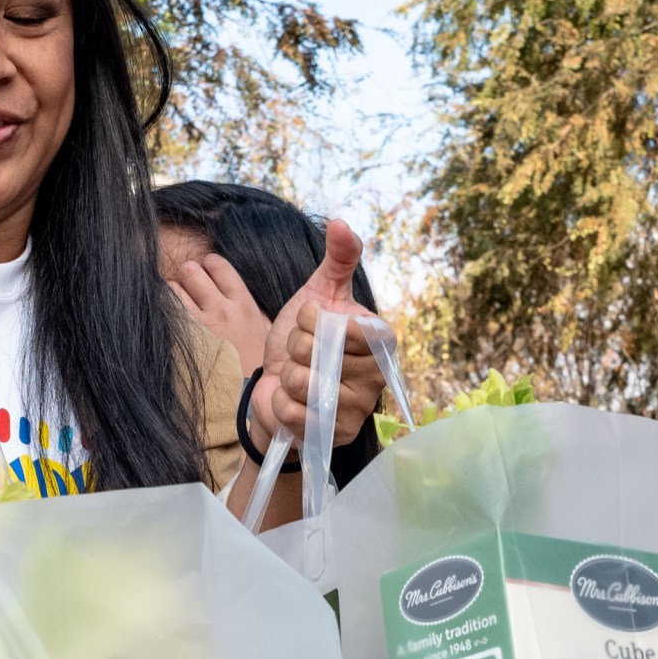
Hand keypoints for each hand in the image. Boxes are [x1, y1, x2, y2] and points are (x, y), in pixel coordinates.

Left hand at [170, 252, 272, 374]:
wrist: (239, 404)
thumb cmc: (253, 372)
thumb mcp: (264, 336)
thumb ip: (253, 312)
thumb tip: (240, 297)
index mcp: (243, 306)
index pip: (218, 266)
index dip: (209, 265)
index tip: (206, 272)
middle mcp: (220, 309)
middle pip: (191, 270)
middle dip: (187, 276)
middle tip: (188, 288)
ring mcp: (197, 324)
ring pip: (172, 287)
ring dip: (171, 293)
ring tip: (176, 306)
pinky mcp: (179, 340)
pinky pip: (161, 310)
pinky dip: (160, 310)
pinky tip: (164, 320)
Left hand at [263, 219, 387, 447]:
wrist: (277, 386)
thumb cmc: (302, 340)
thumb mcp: (317, 294)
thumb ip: (336, 259)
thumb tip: (340, 221)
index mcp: (380, 338)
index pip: (342, 325)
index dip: (313, 322)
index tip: (310, 323)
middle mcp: (377, 376)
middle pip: (317, 354)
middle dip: (296, 349)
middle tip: (302, 355)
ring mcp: (359, 409)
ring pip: (305, 383)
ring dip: (288, 378)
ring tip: (298, 379)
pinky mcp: (336, 436)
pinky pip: (296, 413)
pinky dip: (282, 405)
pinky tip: (291, 402)